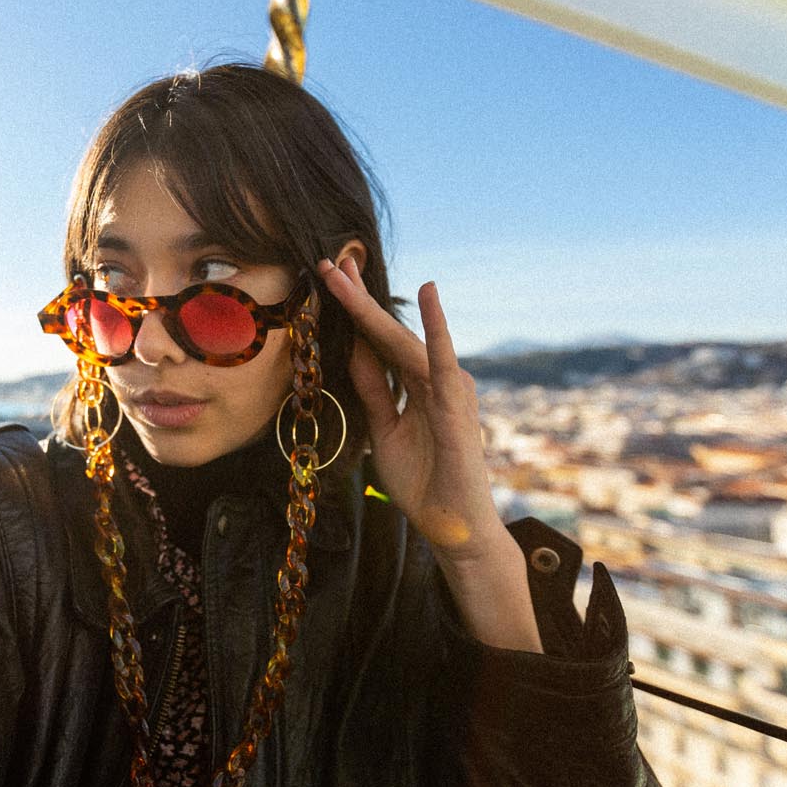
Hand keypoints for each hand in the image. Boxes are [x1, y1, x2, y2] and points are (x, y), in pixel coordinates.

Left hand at [313, 257, 513, 570]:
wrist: (451, 526)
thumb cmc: (423, 479)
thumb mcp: (382, 429)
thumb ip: (374, 390)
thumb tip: (352, 351)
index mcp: (417, 384)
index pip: (379, 340)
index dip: (355, 310)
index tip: (332, 277)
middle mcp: (434, 378)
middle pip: (388, 332)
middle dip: (357, 298)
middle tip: (331, 261)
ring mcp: (447, 389)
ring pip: (403, 340)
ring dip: (375, 308)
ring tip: (347, 276)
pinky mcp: (456, 405)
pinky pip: (440, 362)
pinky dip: (435, 328)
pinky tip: (429, 294)